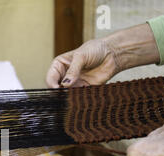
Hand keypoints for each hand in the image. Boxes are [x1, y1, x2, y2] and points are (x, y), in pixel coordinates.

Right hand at [45, 23, 159, 87]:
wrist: (112, 54)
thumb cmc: (95, 50)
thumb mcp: (81, 57)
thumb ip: (73, 70)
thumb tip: (65, 84)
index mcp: (59, 66)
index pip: (50, 78)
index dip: (52, 85)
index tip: (57, 89)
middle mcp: (64, 75)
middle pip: (56, 88)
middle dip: (59, 92)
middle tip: (66, 93)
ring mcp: (73, 83)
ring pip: (66, 94)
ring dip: (69, 96)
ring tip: (75, 93)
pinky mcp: (83, 89)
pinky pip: (77, 96)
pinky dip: (78, 97)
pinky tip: (82, 94)